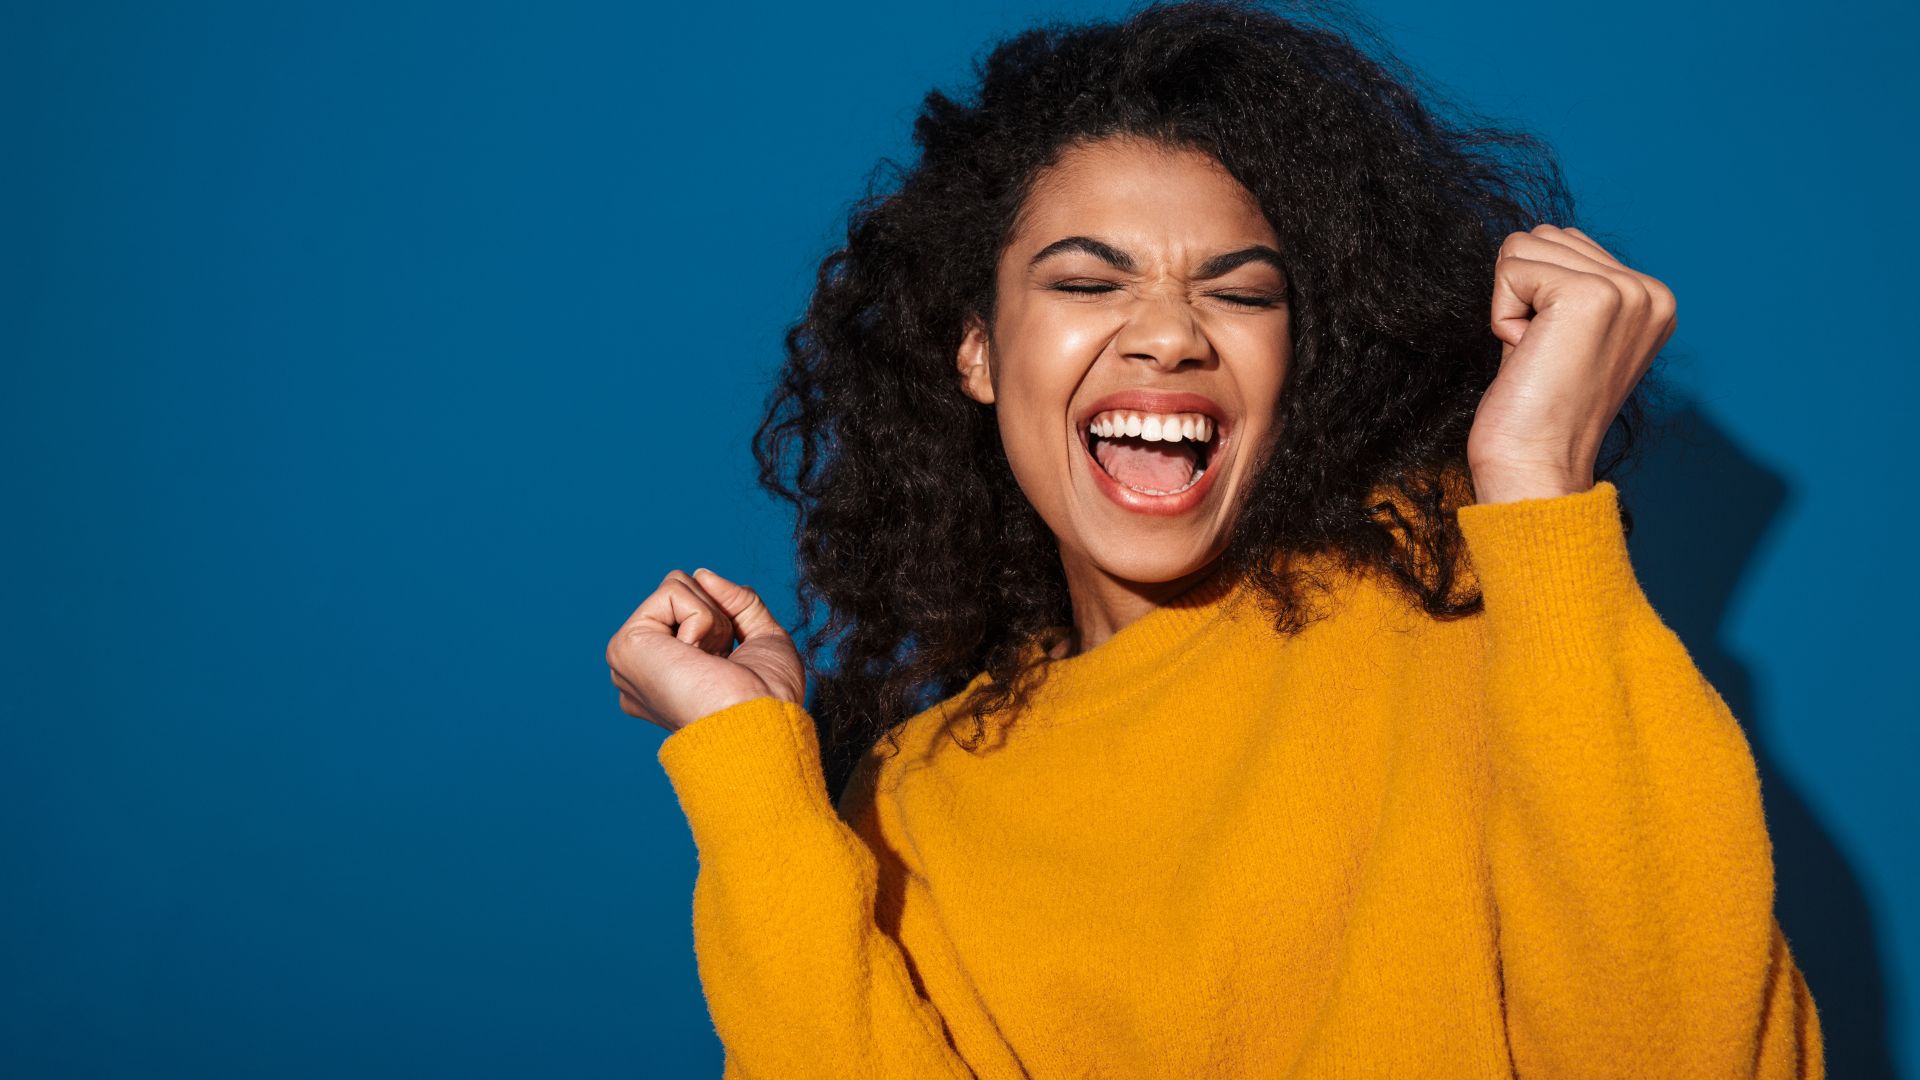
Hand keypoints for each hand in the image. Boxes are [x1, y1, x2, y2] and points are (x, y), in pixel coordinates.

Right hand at [605, 567, 805, 733]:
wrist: (759, 725)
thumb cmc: (767, 699)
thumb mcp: (763, 639)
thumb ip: (738, 602)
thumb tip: (703, 574)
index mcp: (666, 674)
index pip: (690, 611)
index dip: (724, 625)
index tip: (730, 665)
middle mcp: (642, 668)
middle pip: (681, 593)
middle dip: (717, 616)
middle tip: (721, 661)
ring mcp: (629, 657)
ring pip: (676, 586)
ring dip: (711, 619)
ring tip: (710, 660)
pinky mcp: (626, 645)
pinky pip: (673, 591)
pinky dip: (702, 619)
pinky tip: (697, 657)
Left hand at [1467, 224, 1675, 504]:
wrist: (1536, 465)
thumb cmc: (1537, 410)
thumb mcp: (1566, 336)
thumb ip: (1567, 286)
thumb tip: (1539, 239)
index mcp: (1652, 298)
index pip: (1566, 242)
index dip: (1535, 296)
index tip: (1553, 352)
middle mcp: (1649, 291)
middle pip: (1544, 236)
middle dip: (1522, 294)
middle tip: (1540, 355)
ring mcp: (1625, 291)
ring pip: (1523, 246)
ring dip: (1511, 303)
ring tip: (1536, 354)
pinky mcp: (1591, 296)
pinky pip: (1510, 269)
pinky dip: (1501, 315)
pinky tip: (1527, 355)